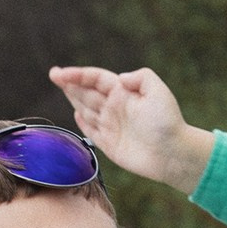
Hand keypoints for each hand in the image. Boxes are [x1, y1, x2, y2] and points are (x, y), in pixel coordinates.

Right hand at [49, 64, 214, 193]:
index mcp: (123, 93)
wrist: (173, 154)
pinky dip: (83, 123)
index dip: (77, 75)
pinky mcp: (110, 145)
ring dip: (74, 98)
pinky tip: (77, 114)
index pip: (95, 79)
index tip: (60, 73)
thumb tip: (120, 77)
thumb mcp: (158, 91)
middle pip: (88, 92)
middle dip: (70, 84)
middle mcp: (116, 108)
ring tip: (62, 87)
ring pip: (87, 109)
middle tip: (54, 75)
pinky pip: (92, 131)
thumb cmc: (167, 122)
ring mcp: (112, 126)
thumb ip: (140, 77)